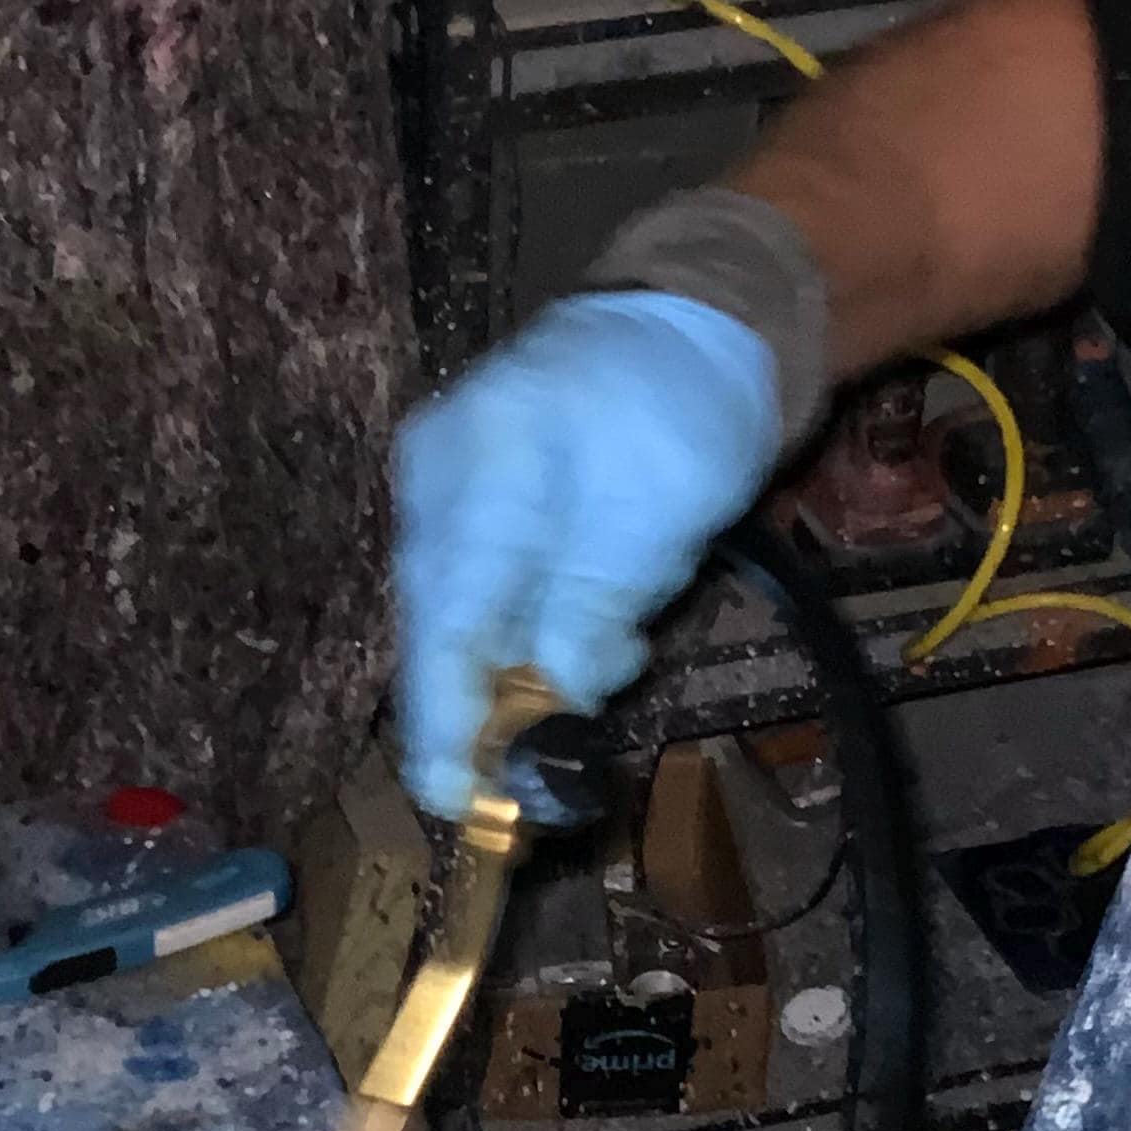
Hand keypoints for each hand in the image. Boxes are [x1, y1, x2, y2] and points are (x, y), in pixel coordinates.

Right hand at [394, 290, 778, 816]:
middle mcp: (437, 483)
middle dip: (485, 715)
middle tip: (538, 783)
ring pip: (467, 624)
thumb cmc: (682, 410)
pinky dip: (540, 638)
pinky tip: (609, 630)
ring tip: (619, 653)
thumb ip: (596, 603)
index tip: (460, 801)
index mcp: (478, 465)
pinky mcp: (474, 519)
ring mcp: (447, 498)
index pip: (445, 618)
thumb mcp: (661, 513)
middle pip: (440, 630)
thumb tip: (554, 702)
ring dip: (527, 675)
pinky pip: (490, 601)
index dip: (447, 720)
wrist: (693, 329)